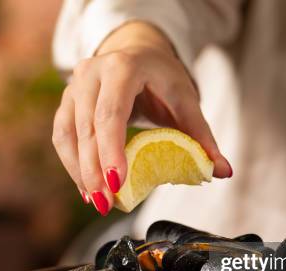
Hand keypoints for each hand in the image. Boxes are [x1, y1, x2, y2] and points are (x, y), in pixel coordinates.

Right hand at [52, 22, 231, 215]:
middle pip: (87, 127)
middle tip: (106, 204)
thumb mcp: (185, 100)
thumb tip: (223, 171)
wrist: (136, 52)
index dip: (111, 149)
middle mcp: (92, 73)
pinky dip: (73, 166)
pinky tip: (86, 189)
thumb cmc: (161, 77)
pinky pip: (62, 137)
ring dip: (80, 172)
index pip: (111, 111)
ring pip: (68, 134)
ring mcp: (74, 87)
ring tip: (97, 201)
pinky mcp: (66, 102)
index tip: (117, 183)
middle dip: (94, 170)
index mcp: (123, 67)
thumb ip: (202, 136)